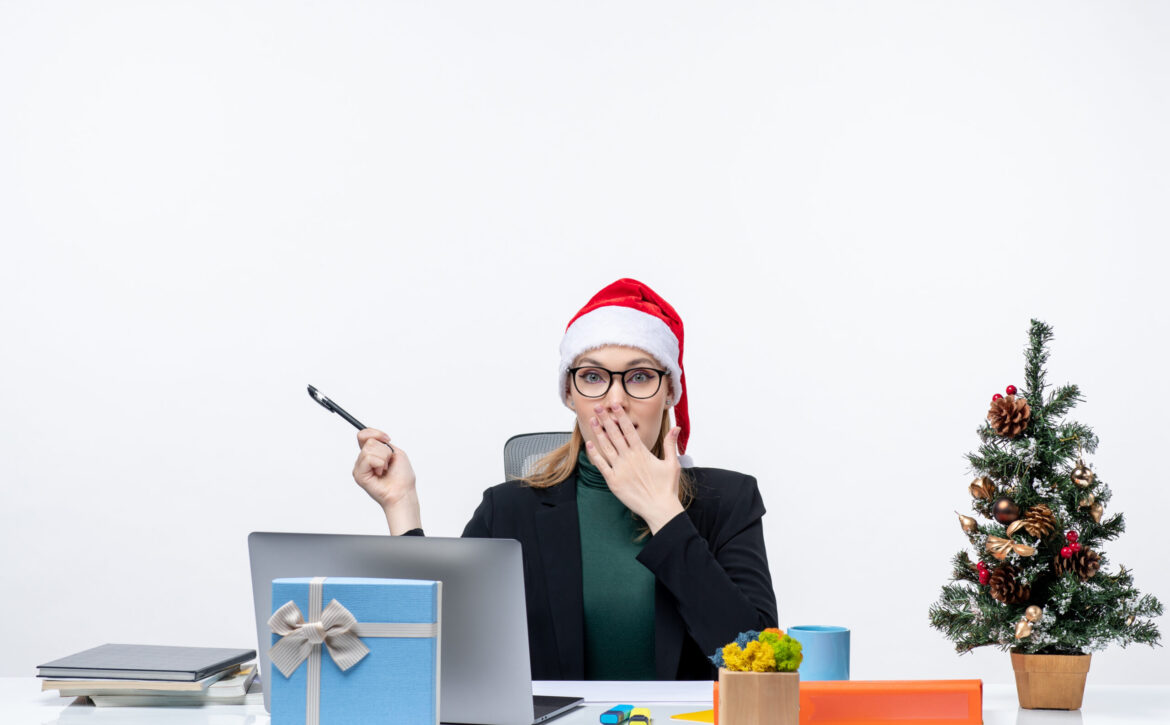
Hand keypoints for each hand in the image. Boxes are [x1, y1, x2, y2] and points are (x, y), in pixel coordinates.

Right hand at [353, 428, 420, 534]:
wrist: (403, 492)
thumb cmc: (402, 476)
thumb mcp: (395, 452)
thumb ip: (381, 442)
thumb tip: (372, 436)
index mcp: (371, 453)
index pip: (363, 435)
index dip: (375, 433)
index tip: (387, 439)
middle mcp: (363, 460)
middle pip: (368, 440)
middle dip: (384, 450)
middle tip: (388, 463)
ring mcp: (359, 467)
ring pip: (369, 449)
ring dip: (383, 458)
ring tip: (385, 469)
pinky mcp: (359, 475)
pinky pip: (368, 458)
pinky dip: (379, 463)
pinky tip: (380, 473)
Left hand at [584, 403, 684, 533]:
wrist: (659, 509)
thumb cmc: (667, 487)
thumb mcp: (672, 463)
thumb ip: (670, 444)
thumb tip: (676, 428)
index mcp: (642, 452)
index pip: (629, 429)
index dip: (621, 416)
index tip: (614, 405)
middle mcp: (629, 458)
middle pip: (615, 434)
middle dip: (606, 419)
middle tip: (598, 407)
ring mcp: (619, 469)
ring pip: (606, 447)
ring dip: (598, 433)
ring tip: (592, 421)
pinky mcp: (613, 481)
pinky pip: (601, 465)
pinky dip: (594, 454)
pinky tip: (589, 445)